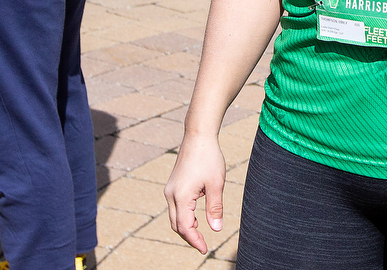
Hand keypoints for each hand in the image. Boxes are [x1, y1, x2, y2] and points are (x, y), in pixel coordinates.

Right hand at [164, 133, 226, 253]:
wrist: (198, 136)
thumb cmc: (209, 157)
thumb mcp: (216, 184)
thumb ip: (215, 207)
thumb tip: (216, 228)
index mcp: (181, 196)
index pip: (185, 227)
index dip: (195, 240)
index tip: (205, 249)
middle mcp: (171, 195)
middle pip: (176, 225)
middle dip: (189, 236)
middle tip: (203, 244)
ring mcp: (170, 189)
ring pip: (174, 217)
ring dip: (186, 226)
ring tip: (201, 232)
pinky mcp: (173, 185)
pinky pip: (175, 207)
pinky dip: (184, 216)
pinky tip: (196, 217)